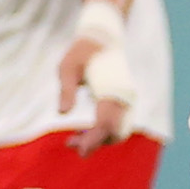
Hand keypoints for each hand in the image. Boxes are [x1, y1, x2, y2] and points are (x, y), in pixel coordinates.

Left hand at [55, 37, 131, 151]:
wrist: (103, 39)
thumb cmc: (81, 52)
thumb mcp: (66, 68)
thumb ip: (66, 90)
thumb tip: (62, 113)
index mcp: (111, 89)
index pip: (105, 123)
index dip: (92, 139)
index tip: (77, 149)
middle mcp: (124, 97)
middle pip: (114, 131)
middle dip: (94, 143)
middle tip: (70, 143)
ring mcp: (127, 100)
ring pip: (119, 131)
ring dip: (99, 139)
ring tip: (73, 139)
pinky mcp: (125, 102)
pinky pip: (118, 124)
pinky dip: (104, 132)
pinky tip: (84, 131)